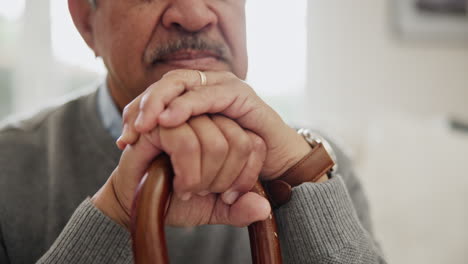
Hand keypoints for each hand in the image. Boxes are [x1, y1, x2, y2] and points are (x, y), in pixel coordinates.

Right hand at [92, 114, 269, 228]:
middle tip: (201, 192)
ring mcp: (184, 117)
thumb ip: (240, 209)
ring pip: (215, 141)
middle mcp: (207, 118)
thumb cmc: (176, 199)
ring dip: (202, 177)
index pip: (254, 144)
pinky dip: (187, 173)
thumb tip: (263, 209)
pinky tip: (178, 184)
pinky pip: (187, 142)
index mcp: (225, 131)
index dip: (246, 177)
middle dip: (221, 179)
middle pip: (237, 141)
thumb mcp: (215, 208)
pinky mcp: (159, 124)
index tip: (229, 199)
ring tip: (187, 188)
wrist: (137, 203)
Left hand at [117, 69, 310, 179]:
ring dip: (159, 102)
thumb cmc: (233, 164)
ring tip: (144, 124)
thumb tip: (126, 144)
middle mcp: (206, 86)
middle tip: (131, 131)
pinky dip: (186, 106)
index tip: (124, 141)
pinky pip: (207, 95)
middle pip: (166, 83)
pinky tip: (169, 120)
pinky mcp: (239, 94)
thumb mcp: (192, 159)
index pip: (157, 95)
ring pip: (181, 82)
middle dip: (144, 105)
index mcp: (193, 98)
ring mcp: (223, 86)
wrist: (275, 166)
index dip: (136, 112)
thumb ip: (165, 145)